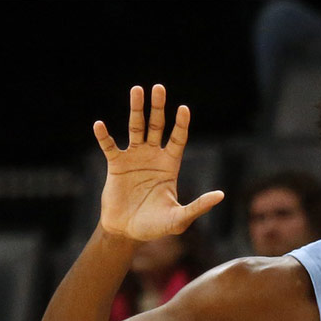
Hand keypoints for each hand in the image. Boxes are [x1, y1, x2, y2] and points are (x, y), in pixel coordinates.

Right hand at [92, 85, 223, 241]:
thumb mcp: (179, 219)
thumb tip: (221, 195)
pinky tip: (99, 125)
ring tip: (136, 90)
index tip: (183, 109)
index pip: (178, 139)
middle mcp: (153, 157)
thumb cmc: (154, 227)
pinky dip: (104, 136)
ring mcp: (134, 158)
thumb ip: (198, 206)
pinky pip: (110, 146)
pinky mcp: (116, 165)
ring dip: (136, 109)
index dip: (181, 124)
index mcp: (170, 165)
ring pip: (135, 128)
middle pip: (157, 125)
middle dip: (158, 107)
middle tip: (158, 88)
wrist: (126, 233)